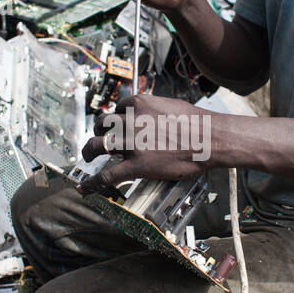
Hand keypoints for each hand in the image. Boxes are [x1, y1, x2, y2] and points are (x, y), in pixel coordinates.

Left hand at [78, 94, 213, 194]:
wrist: (209, 139)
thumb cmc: (196, 122)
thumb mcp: (170, 105)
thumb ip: (153, 109)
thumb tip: (150, 115)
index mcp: (138, 104)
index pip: (117, 108)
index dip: (114, 117)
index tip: (114, 124)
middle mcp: (129, 121)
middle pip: (102, 124)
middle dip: (97, 130)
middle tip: (98, 138)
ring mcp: (131, 144)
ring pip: (97, 145)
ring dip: (88, 151)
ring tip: (87, 156)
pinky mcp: (136, 165)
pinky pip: (106, 175)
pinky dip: (92, 182)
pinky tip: (84, 188)